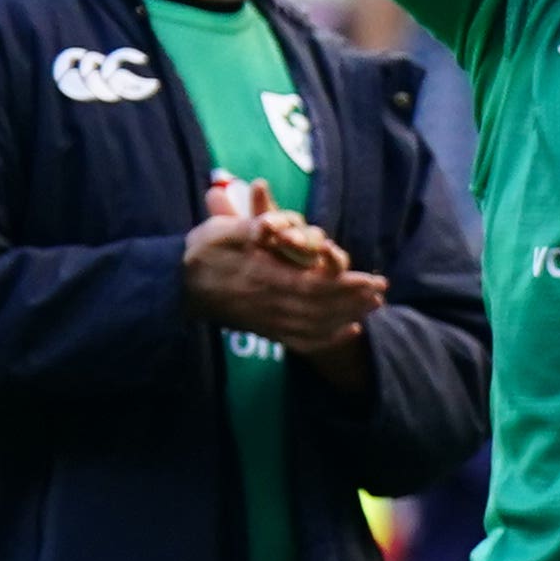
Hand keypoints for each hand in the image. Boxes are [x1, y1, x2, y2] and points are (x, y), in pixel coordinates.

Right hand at [181, 208, 385, 355]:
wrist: (178, 286)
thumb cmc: (203, 251)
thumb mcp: (224, 231)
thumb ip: (251, 226)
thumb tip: (269, 220)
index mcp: (264, 278)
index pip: (315, 287)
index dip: (346, 286)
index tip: (371, 279)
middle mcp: (270, 305)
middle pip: (322, 309)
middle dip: (354, 301)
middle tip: (381, 292)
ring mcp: (268, 322)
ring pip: (316, 326)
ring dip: (347, 317)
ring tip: (372, 308)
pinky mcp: (265, 330)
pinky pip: (302, 341)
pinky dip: (328, 339)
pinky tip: (348, 332)